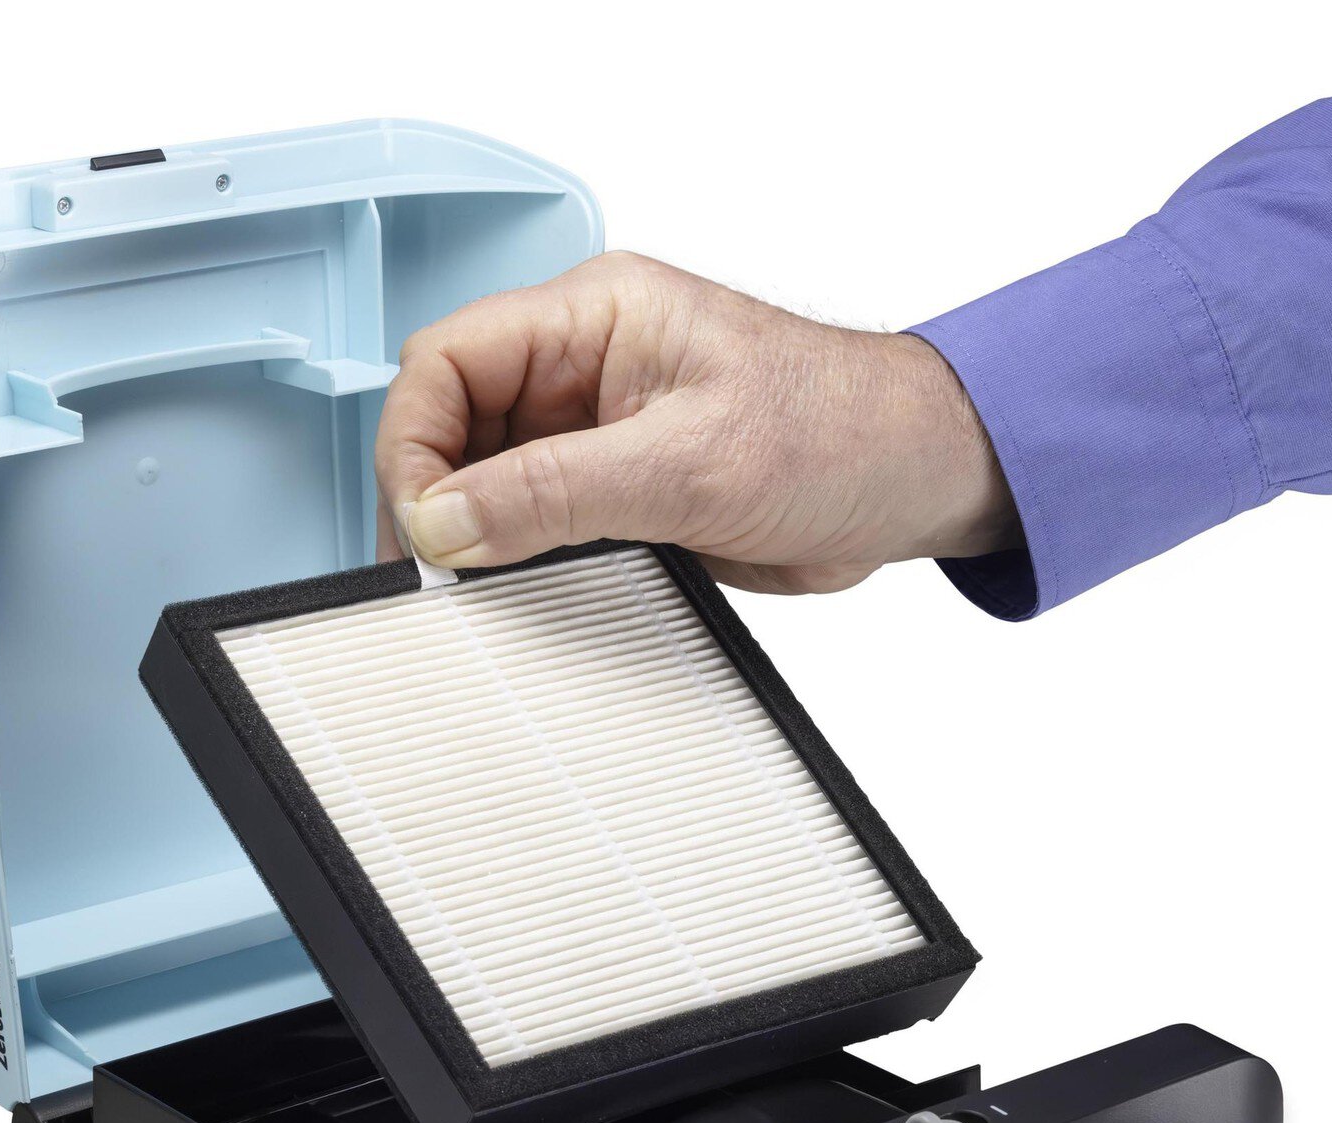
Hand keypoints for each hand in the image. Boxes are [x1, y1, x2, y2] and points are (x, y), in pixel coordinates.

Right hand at [374, 252, 1018, 593]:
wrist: (916, 479)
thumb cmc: (840, 432)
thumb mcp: (688, 464)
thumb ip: (556, 492)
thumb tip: (445, 519)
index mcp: (593, 317)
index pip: (449, 361)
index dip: (414, 443)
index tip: (423, 525)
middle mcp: (587, 368)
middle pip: (458, 423)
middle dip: (438, 498)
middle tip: (440, 575)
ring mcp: (604, 431)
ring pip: (494, 480)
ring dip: (483, 537)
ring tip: (484, 594)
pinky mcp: (628, 491)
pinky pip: (545, 524)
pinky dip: (528, 564)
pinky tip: (534, 596)